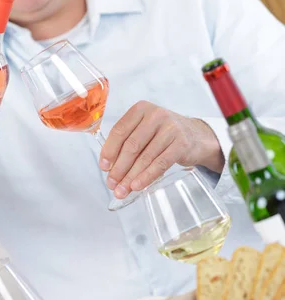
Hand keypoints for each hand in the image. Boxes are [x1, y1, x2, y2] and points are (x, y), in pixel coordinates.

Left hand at [99, 101, 223, 198]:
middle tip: (111, 184)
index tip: (103, 167)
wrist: (196, 136)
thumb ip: (127, 143)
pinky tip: (138, 186)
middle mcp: (155, 115)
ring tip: (122, 190)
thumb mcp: (145, 130)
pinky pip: (160, 163)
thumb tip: (109, 168)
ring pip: (145, 157)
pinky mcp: (181, 143)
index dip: (109, 151)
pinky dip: (147, 176)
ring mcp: (170, 128)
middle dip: (119, 168)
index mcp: (141, 109)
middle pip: (131, 145)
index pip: (119, 131)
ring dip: (131, 177)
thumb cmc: (164, 135)